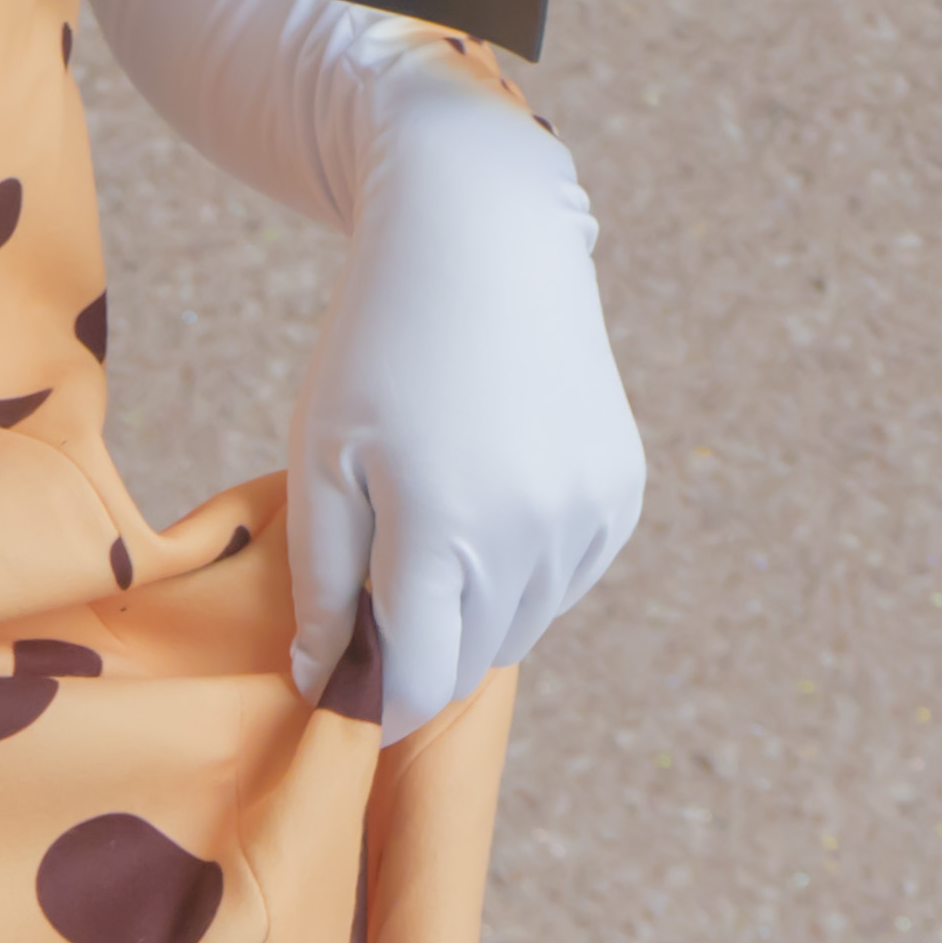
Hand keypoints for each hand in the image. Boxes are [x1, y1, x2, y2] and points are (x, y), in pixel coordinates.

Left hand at [283, 71, 648, 740]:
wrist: (484, 237)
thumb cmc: (378, 344)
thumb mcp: (321, 457)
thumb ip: (323, 582)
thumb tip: (327, 682)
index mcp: (446, 526)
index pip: (420, 682)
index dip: (378, 705)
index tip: (346, 694)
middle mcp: (532, 530)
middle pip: (470, 661)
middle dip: (418, 656)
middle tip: (373, 599)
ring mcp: (587, 512)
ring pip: (520, 628)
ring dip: (470, 615)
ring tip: (428, 532)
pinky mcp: (620, 493)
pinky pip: (563, 581)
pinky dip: (520, 573)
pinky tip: (486, 502)